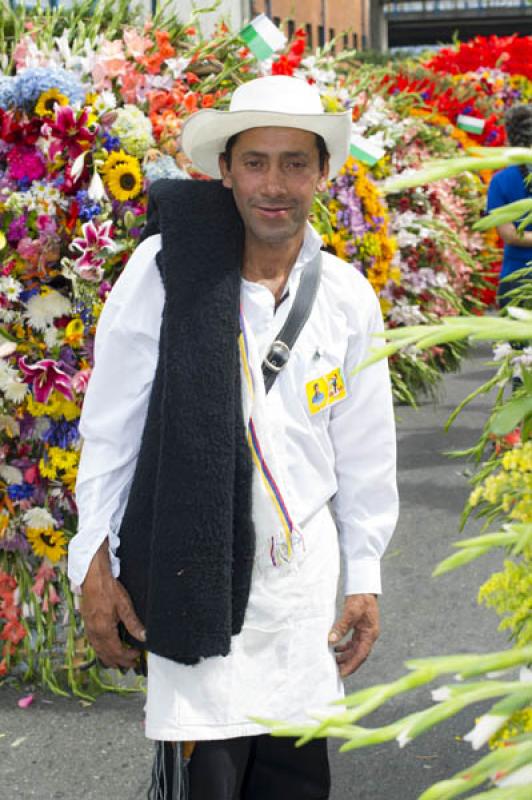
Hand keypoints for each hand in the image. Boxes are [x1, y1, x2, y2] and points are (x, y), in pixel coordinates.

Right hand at [80, 539, 145, 669]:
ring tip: (118, 662)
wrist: (93, 578)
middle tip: (130, 665)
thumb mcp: (125, 606)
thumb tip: (144, 637)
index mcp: (104, 630)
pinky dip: (101, 651)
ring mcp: (89, 629)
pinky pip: (93, 643)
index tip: (137, 656)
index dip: (127, 656)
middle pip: (106, 654)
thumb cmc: (109, 589)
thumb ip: (133, 623)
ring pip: (98, 650)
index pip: (117, 651)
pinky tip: (105, 649)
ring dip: (109, 658)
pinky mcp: (87, 623)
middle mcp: (94, 633)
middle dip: (119, 661)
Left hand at [328, 594, 379, 677]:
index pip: (361, 655)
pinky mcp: (360, 628)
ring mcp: (365, 632)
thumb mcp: (350, 613)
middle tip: (334, 670)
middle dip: (347, 663)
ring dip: (345, 655)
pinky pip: (353, 642)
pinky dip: (345, 646)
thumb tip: (330, 641)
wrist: (364, 586)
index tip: (341, 674)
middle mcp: (369, 635)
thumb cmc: (360, 598)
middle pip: (358, 654)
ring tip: (333, 660)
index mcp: (370, 634)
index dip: (351, 666)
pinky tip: (336, 647)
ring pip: (355, 649)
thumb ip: (341, 627)